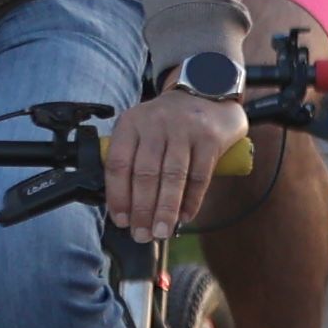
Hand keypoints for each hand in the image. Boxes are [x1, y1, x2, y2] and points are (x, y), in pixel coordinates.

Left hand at [107, 90, 235, 240]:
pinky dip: (191, 200)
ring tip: (162, 231)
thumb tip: (127, 207)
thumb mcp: (142, 128)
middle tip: (142, 234)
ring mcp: (184, 129)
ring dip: (166, 209)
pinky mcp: (210, 137)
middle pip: (145, 174)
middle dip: (143, 210)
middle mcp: (155, 123)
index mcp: (131, 123)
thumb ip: (133, 158)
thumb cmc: (168, 122)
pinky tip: (185, 216)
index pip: (119, 164)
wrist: (206, 92)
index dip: (118, 196)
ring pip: (172, 177)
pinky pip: (199, 176)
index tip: (121, 221)